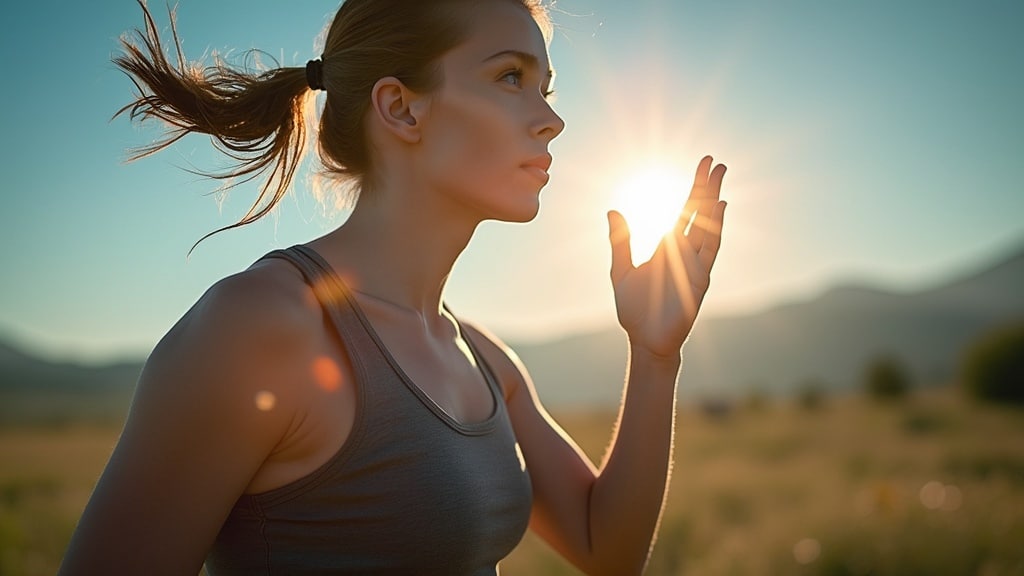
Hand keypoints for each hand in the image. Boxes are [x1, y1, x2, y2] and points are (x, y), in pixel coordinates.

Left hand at [607, 155, 726, 358]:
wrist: (645, 340)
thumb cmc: (634, 310)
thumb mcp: (620, 270)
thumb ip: (620, 241)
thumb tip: (613, 210)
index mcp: (667, 247)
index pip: (683, 212)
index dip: (692, 190)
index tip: (701, 166)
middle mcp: (684, 252)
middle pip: (699, 213)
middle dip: (706, 187)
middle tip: (715, 161)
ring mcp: (694, 263)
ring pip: (708, 225)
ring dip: (714, 201)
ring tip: (719, 176)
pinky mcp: (700, 279)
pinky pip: (710, 250)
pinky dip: (716, 228)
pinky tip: (720, 208)